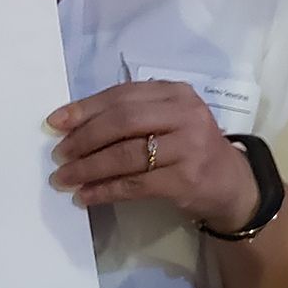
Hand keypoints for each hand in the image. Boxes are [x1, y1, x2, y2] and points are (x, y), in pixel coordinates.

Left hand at [47, 80, 258, 231]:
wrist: (232, 184)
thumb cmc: (189, 147)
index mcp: (174, 92)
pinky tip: (86, 195)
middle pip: (122, 122)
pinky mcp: (186, 179)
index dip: (84, 108)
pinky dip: (106, 190)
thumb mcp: (166, 119)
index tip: (55, 122)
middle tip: (58, 154)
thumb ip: (130, 115)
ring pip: (126, 154)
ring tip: (64, 178)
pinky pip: (136, 184)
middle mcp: (184, 113)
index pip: (121, 95)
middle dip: (84, 138)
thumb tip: (71, 124)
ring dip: (89, 168)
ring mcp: (188, 146)